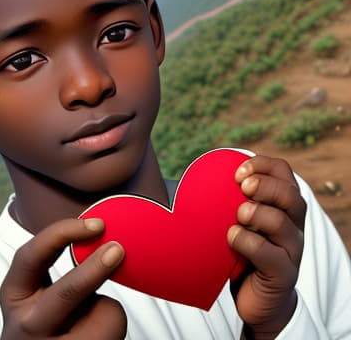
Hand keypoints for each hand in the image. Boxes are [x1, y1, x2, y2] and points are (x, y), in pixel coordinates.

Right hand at [0, 218, 126, 338]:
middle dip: (94, 268)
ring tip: (93, 321)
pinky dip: (113, 328)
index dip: (63, 233)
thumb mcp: (42, 300)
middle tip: (117, 249)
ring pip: (101, 313)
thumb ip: (66, 278)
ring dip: (107, 309)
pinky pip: (112, 328)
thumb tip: (107, 249)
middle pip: (67, 292)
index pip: (31, 256)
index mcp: (16, 296)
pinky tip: (97, 336)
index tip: (96, 224)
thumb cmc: (50, 328)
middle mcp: (24, 326)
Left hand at [227, 155, 305, 338]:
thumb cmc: (241, 250)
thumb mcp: (235, 219)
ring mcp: (291, 250)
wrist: (256, 298)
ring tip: (237, 216)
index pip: (283, 171)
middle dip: (264, 185)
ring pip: (281, 222)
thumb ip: (222, 199)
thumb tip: (169, 183)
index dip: (262, 165)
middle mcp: (293, 224)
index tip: (237, 172)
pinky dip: (247, 242)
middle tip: (242, 187)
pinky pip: (271, 254)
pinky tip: (231, 239)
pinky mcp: (284, 274)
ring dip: (255, 213)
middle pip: (290, 194)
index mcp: (282, 205)